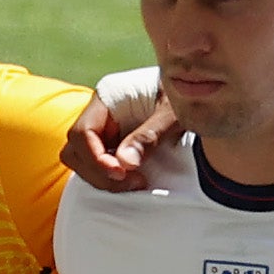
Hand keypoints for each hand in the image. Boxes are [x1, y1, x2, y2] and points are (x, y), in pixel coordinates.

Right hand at [59, 84, 185, 194]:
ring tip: (136, 182)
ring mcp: (104, 128)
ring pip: (82, 160)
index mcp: (108, 96)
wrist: (197, 91)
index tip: (121, 173)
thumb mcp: (172, 114)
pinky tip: (135, 179)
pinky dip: (111, 176)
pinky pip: (98, 163)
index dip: (96, 158)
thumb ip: (149, 136)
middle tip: (132, 182)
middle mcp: (100, 112)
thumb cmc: (186, 96)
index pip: (82, 132)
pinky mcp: (113, 142)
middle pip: (75, 149)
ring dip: (103, 177)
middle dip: (98, 172)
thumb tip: (124, 163)